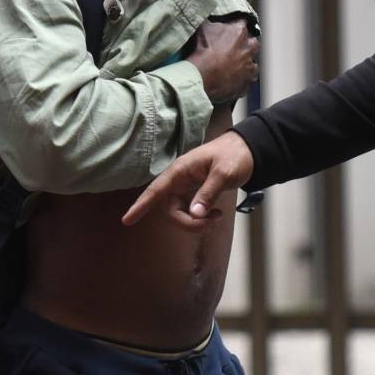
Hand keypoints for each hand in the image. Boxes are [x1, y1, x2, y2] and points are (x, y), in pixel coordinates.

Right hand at [122, 131, 255, 229]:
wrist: (248, 151)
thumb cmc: (234, 156)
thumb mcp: (223, 173)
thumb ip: (208, 193)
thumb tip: (194, 214)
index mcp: (180, 170)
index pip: (155, 190)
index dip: (140, 206)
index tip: (127, 220)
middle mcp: (179, 180)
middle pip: (171, 210)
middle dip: (188, 223)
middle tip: (211, 223)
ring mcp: (187, 188)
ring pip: (181, 214)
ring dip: (196, 223)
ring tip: (217, 218)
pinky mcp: (195, 194)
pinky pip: (190, 213)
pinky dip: (201, 219)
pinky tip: (215, 215)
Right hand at [185, 19, 259, 104]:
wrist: (203, 75)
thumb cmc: (203, 51)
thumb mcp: (203, 29)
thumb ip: (209, 23)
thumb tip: (207, 18)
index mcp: (239, 32)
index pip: (242, 23)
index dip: (236, 26)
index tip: (231, 30)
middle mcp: (248, 48)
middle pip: (253, 43)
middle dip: (246, 46)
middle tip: (234, 49)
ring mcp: (249, 67)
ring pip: (252, 64)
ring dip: (245, 65)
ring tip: (232, 68)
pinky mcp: (246, 84)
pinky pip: (246, 82)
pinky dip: (240, 82)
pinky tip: (230, 81)